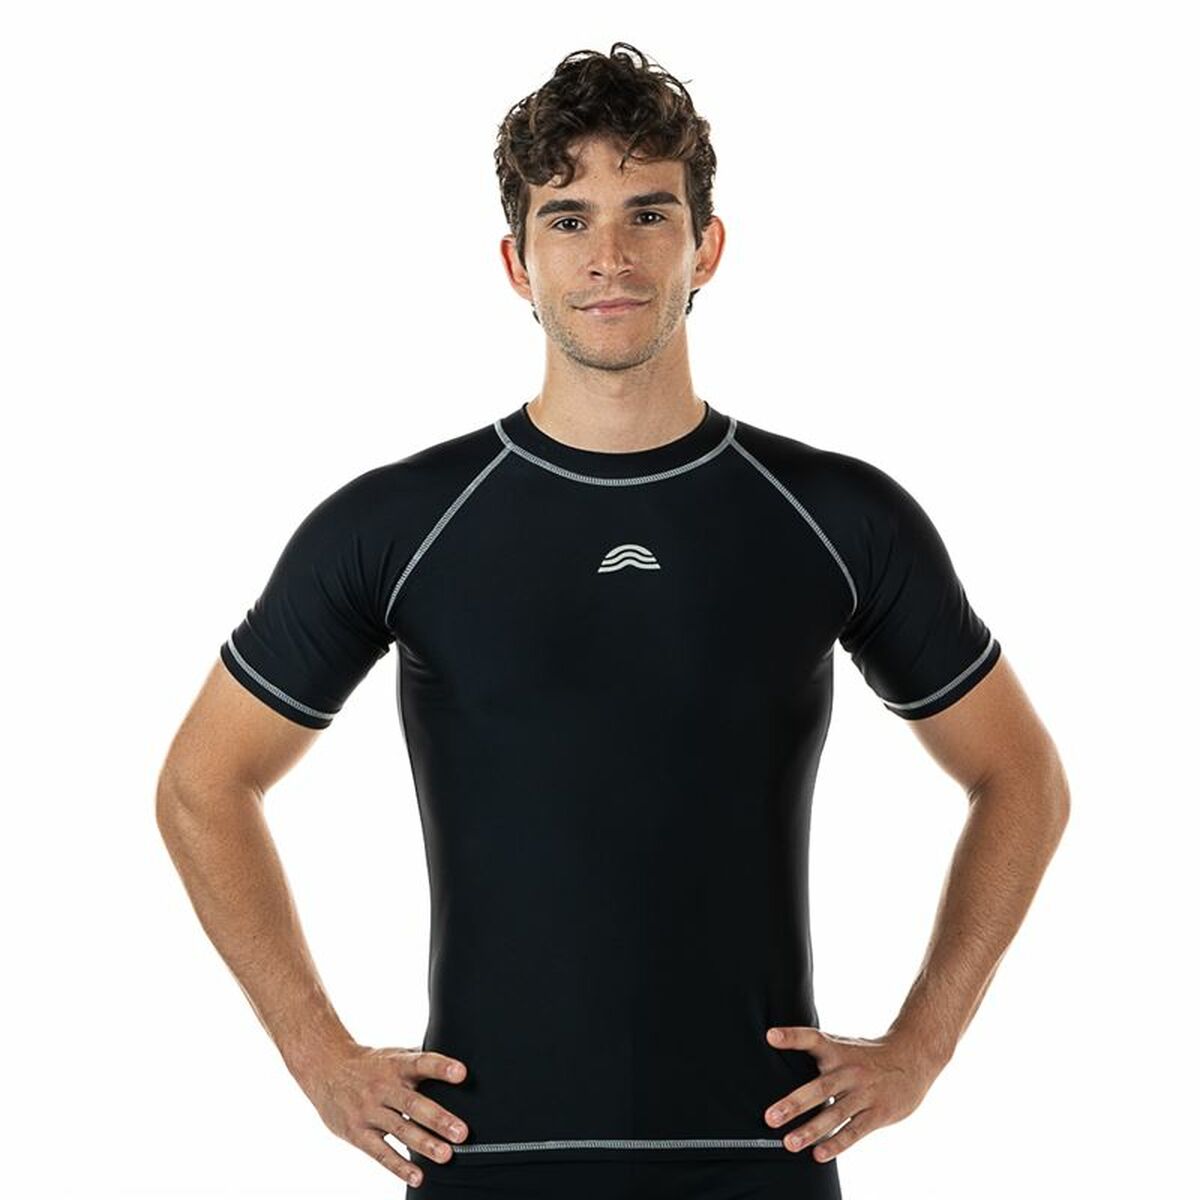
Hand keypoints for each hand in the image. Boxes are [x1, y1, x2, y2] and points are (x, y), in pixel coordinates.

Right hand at [295, 1041, 469, 1187]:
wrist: (327, 1070)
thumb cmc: (371, 1064)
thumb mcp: (393, 1054)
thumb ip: (420, 1060)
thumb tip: (460, 1059)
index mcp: (396, 1064)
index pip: (421, 1062)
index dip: (441, 1067)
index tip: (462, 1072)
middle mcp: (383, 1087)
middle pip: (413, 1104)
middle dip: (439, 1119)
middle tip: (462, 1133)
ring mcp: (369, 1111)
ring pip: (399, 1130)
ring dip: (424, 1144)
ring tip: (446, 1156)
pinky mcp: (357, 1133)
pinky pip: (380, 1152)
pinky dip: (399, 1165)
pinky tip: (418, 1176)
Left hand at [762, 1026, 941, 1162]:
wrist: (912, 1058)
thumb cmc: (867, 1055)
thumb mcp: (842, 1045)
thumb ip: (816, 1051)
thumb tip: (778, 1049)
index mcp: (837, 1050)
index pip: (812, 1039)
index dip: (792, 1036)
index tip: (771, 1036)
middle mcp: (849, 1071)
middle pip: (820, 1087)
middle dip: (794, 1104)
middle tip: (771, 1117)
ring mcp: (864, 1093)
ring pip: (835, 1114)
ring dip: (812, 1130)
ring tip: (790, 1143)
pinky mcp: (878, 1113)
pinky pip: (855, 1131)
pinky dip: (837, 1143)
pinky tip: (819, 1154)